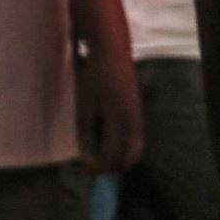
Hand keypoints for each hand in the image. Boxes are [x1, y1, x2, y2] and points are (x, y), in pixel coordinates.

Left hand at [78, 47, 143, 171]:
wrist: (111, 52)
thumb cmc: (94, 76)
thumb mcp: (84, 104)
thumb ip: (87, 131)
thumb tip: (87, 155)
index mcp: (122, 124)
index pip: (114, 158)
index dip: (98, 167)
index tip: (81, 168)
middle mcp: (135, 124)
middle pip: (129, 158)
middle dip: (111, 167)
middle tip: (89, 166)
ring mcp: (138, 118)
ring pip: (134, 149)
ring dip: (119, 157)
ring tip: (96, 157)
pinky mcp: (137, 112)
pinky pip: (135, 139)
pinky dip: (123, 147)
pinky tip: (106, 142)